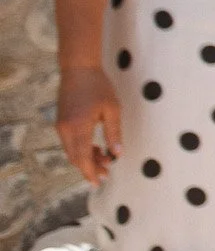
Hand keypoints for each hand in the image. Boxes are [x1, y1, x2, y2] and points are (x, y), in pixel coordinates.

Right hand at [55, 66, 120, 185]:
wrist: (78, 69)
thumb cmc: (99, 86)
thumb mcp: (112, 109)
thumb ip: (114, 132)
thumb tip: (117, 154)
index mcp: (78, 127)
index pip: (83, 157)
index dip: (91, 171)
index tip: (99, 182)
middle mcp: (65, 129)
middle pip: (75, 157)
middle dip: (90, 168)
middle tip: (107, 174)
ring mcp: (61, 126)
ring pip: (72, 151)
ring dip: (86, 159)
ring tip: (105, 161)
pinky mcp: (61, 122)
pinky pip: (70, 142)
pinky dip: (81, 149)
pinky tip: (96, 149)